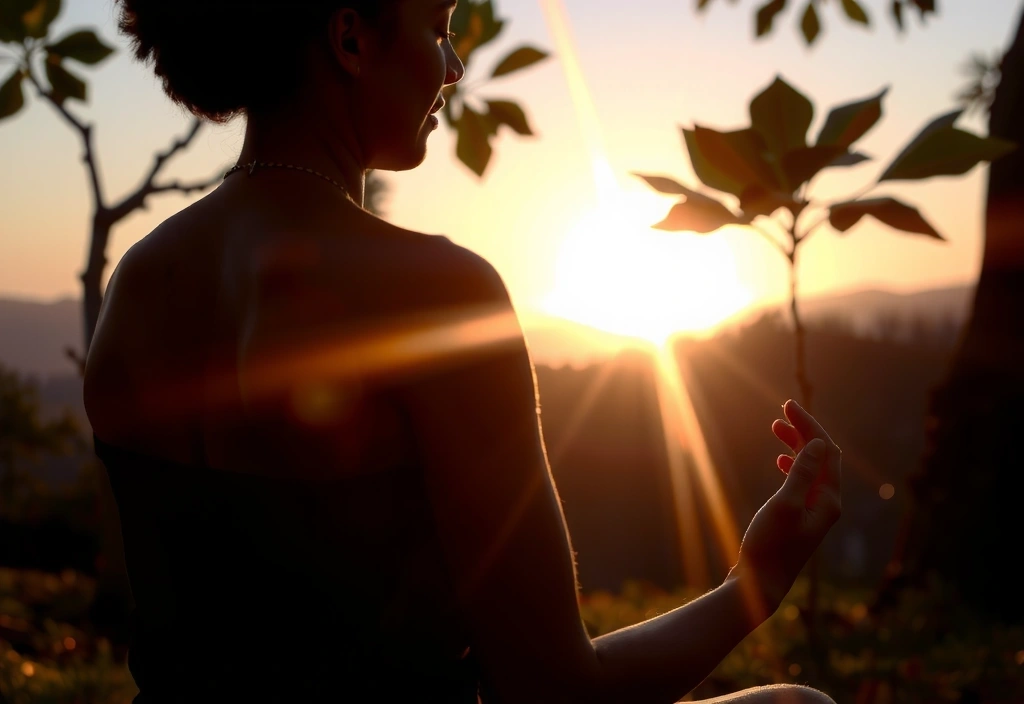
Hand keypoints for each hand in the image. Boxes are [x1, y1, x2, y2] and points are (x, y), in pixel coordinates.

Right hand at [727, 400, 841, 614]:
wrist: (760, 584)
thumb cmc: (770, 545)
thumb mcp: (785, 504)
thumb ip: (803, 473)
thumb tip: (818, 442)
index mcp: (829, 500)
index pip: (826, 451)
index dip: (809, 425)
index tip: (787, 405)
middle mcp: (827, 504)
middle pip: (822, 456)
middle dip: (804, 431)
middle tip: (782, 411)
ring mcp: (814, 511)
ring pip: (812, 467)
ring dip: (797, 445)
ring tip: (776, 428)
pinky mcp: (800, 518)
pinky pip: (804, 481)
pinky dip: (793, 464)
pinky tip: (781, 460)